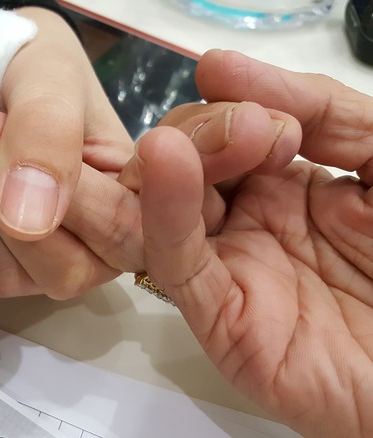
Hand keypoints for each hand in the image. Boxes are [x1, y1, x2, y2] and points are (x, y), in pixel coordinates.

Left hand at [0, 67, 293, 297]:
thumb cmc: (45, 70)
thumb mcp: (51, 78)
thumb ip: (48, 135)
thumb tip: (28, 220)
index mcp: (140, 204)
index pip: (127, 232)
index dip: (94, 206)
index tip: (65, 158)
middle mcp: (100, 249)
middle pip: (61, 269)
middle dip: (7, 189)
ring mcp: (44, 264)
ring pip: (3, 268)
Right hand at [134, 49, 372, 436]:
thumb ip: (334, 115)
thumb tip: (235, 72)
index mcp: (291, 184)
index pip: (228, 126)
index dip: (234, 104)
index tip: (256, 99)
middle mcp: (251, 221)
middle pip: (186, 159)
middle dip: (203, 129)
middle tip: (247, 128)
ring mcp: (231, 265)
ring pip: (163, 203)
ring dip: (171, 159)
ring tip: (205, 139)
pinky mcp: (218, 317)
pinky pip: (176, 261)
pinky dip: (161, 211)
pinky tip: (162, 165)